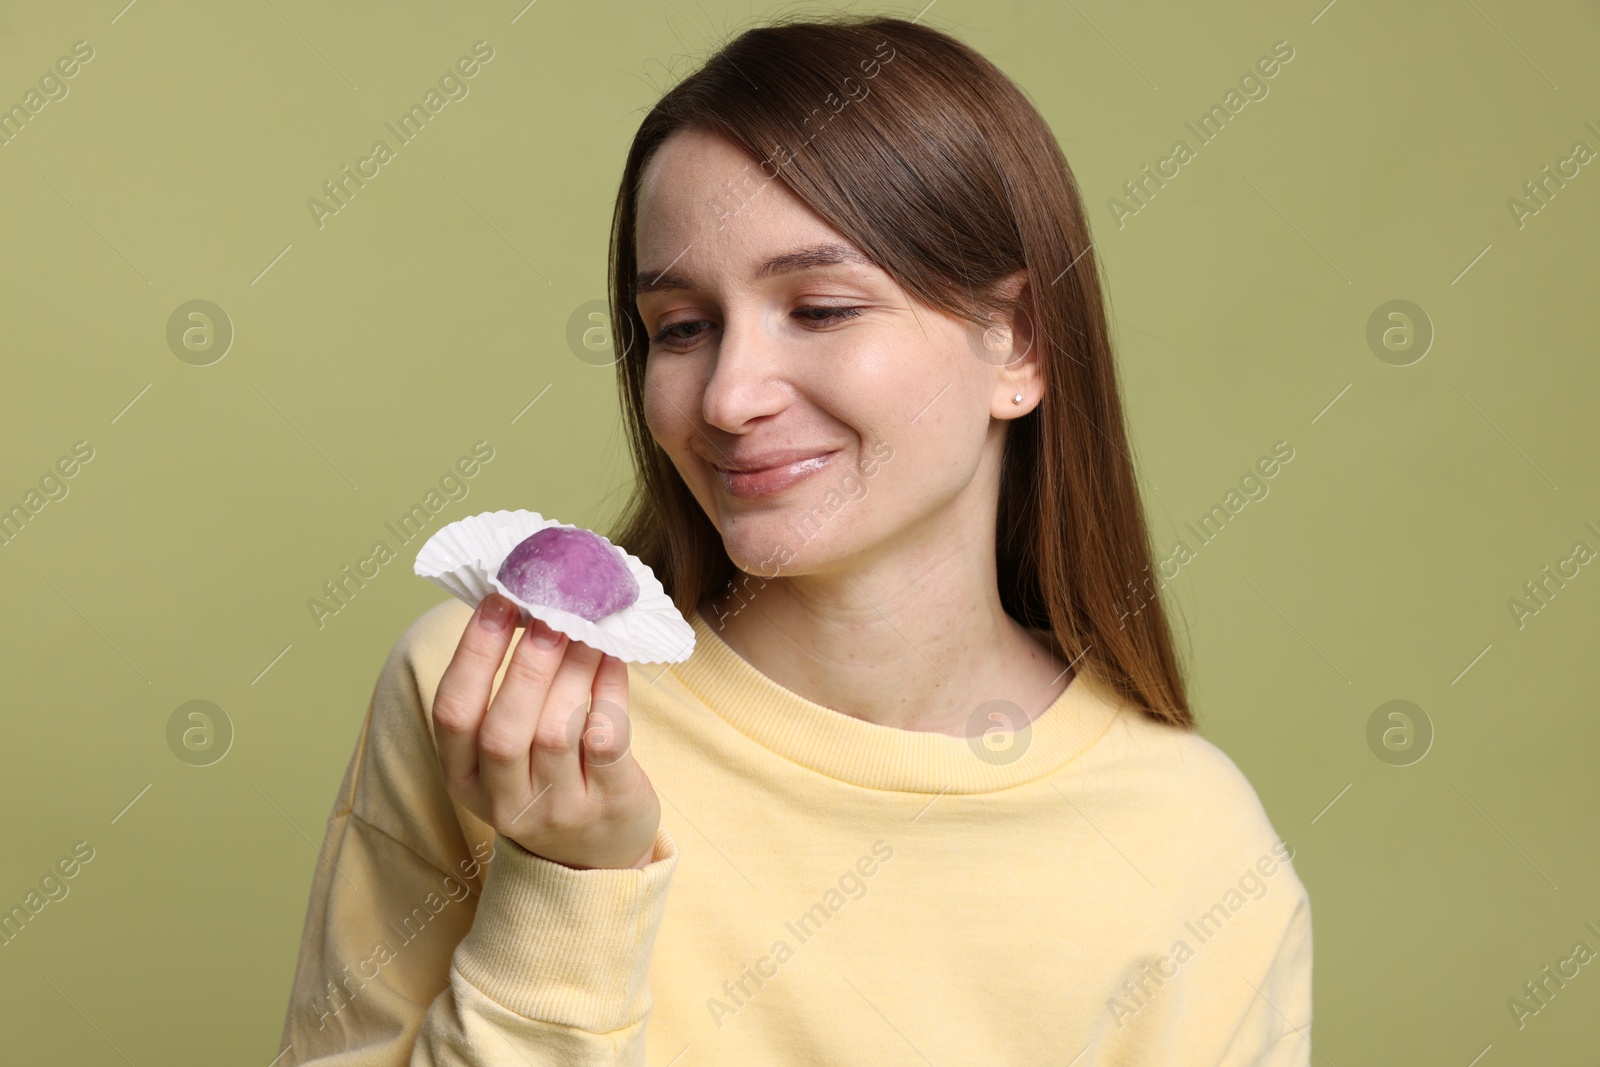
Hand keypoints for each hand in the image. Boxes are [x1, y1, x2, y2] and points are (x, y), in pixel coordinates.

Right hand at [431, 593, 659, 870]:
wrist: (598, 856)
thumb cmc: (547, 776)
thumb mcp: (508, 748)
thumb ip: (508, 688)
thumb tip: (528, 598)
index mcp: (464, 777)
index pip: (452, 714)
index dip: (472, 654)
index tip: (497, 600)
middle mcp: (504, 799)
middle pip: (504, 731)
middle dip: (525, 664)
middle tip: (549, 612)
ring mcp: (557, 808)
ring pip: (556, 734)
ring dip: (572, 670)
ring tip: (587, 626)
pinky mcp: (608, 805)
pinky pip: (607, 742)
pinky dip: (610, 692)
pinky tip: (612, 659)